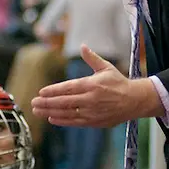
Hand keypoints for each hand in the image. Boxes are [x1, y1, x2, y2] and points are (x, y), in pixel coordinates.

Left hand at [31, 45, 163, 126]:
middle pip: (64, 102)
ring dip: (50, 112)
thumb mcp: (106, 68)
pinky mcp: (94, 122)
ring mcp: (92, 112)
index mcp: (91, 84)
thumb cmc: (118, 82)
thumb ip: (92, 58)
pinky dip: (62, 121)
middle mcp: (90, 99)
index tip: (41, 92)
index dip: (53, 90)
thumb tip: (83, 46)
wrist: (134, 101)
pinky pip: (74, 122)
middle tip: (33, 102)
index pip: (68, 88)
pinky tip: (51, 118)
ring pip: (67, 113)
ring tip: (37, 111)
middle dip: (47, 102)